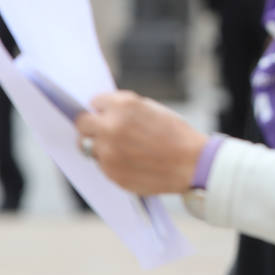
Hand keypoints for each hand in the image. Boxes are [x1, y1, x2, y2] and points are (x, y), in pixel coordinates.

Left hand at [75, 91, 207, 194]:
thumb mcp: (151, 109)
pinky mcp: (110, 172)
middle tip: (101, 131)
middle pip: (82, 124)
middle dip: (91, 126)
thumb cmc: (176, 134)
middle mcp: (110, 126)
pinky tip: (130, 161)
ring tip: (121, 149)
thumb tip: (102, 113)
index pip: (95, 102)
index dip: (102, 108)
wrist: (192, 163)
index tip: (105, 113)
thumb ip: (124, 109)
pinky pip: (100, 164)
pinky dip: (110, 162)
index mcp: (122, 106)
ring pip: (87, 146)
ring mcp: (108, 151)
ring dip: (99, 145)